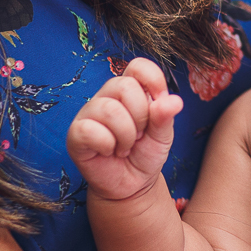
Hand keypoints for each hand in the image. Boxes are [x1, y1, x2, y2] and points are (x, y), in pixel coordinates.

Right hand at [66, 58, 182, 201]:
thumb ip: (166, 116)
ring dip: (125, 135)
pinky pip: (90, 130)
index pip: (138, 66)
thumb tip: (174, 100)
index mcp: (130, 90)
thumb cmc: (145, 153)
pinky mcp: (76, 134)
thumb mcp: (163, 134)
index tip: (159, 103)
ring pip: (109, 109)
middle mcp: (107, 96)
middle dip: (140, 116)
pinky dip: (107, 145)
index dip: (153, 81)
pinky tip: (109, 152)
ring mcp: (89, 113)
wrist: (132, 185)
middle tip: (139, 135)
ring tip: (125, 146)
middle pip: (124, 86)